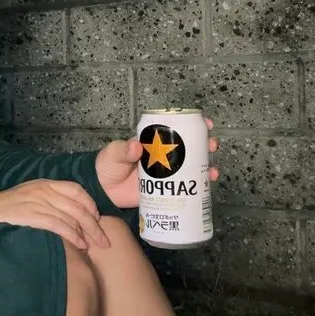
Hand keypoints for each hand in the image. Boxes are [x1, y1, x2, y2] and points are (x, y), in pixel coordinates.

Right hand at [0, 179, 109, 249]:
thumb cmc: (6, 209)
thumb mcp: (29, 197)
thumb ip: (48, 202)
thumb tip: (70, 218)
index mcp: (44, 184)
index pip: (75, 190)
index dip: (90, 204)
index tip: (97, 218)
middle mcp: (44, 191)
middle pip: (78, 206)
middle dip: (94, 225)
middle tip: (105, 240)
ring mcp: (38, 202)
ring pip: (71, 217)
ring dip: (86, 233)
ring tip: (93, 246)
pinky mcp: (31, 215)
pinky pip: (59, 226)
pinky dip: (73, 236)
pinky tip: (80, 245)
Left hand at [95, 116, 219, 209]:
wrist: (102, 191)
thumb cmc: (107, 166)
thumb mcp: (113, 154)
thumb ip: (122, 150)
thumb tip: (136, 146)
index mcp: (153, 141)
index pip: (175, 128)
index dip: (192, 125)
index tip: (205, 123)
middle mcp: (163, 155)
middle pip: (189, 147)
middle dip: (204, 145)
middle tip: (211, 146)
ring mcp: (166, 174)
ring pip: (191, 167)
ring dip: (205, 167)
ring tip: (212, 171)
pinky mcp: (165, 191)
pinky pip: (184, 188)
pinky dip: (197, 188)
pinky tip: (206, 188)